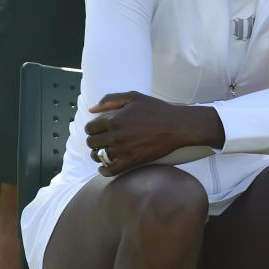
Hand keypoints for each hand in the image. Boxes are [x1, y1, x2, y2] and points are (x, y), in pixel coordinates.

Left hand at [85, 92, 215, 176]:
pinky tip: (105, 167)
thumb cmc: (157, 110)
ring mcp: (123, 149)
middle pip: (92, 142)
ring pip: (98, 156)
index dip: (93, 129)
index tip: (99, 130)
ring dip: (98, 155)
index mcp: (114, 119)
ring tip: (105, 152)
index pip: (90, 127)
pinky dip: (104, 170)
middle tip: (102, 141)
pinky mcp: (132, 161)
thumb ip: (110, 99)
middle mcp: (116, 135)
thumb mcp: (134, 97)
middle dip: (95, 141)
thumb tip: (91, 109)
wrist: (178, 126)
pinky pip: (110, 170)